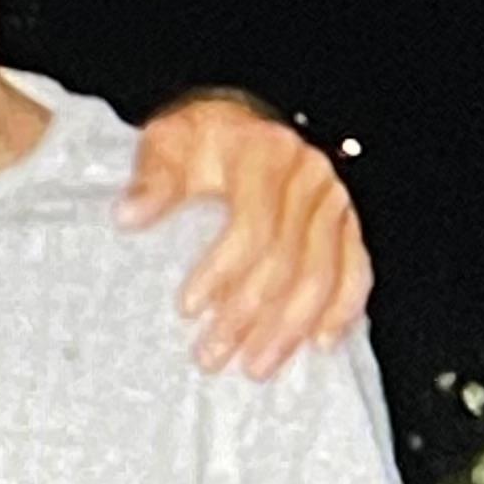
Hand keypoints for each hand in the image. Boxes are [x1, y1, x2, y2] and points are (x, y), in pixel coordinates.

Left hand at [119, 95, 370, 376]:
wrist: (246, 116)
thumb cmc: (204, 136)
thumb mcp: (170, 142)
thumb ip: (154, 178)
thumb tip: (128, 216)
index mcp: (265, 156)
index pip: (251, 227)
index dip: (221, 273)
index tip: (187, 309)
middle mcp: (309, 177)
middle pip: (286, 261)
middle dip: (248, 317)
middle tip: (211, 357)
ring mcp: (335, 200)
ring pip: (321, 275)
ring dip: (289, 328)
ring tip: (256, 366)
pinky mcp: (349, 220)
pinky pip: (355, 269)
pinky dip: (341, 309)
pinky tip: (319, 344)